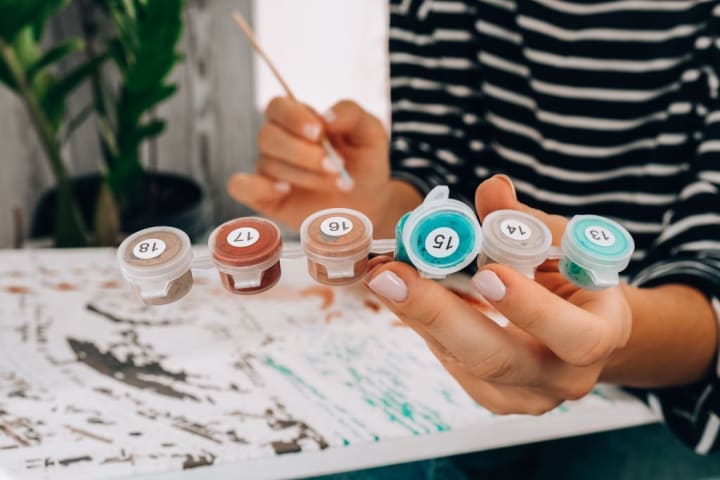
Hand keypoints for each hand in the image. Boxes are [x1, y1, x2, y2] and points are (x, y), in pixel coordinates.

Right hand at [228, 98, 407, 231]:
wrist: (368, 203)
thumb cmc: (365, 164)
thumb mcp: (370, 133)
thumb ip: (351, 114)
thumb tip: (325, 116)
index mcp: (299, 121)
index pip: (277, 106)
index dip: (293, 117)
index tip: (319, 133)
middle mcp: (279, 143)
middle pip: (268, 136)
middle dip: (302, 153)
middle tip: (335, 168)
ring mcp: (270, 170)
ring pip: (267, 164)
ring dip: (304, 175)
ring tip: (334, 184)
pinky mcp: (265, 197)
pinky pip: (241, 186)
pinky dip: (258, 186)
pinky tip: (285, 191)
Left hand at [364, 175, 631, 413]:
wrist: (582, 328)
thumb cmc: (574, 278)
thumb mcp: (564, 244)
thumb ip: (528, 221)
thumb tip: (492, 189)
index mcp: (601, 334)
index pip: (574, 335)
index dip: (529, 307)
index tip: (485, 272)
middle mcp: (565, 376)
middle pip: (498, 359)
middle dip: (438, 315)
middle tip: (390, 276)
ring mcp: (526, 395)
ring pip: (464, 363)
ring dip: (416, 315)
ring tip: (382, 275)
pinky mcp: (493, 397)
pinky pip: (451, 363)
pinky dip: (423, 325)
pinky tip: (401, 293)